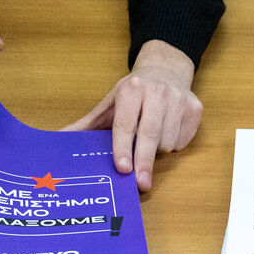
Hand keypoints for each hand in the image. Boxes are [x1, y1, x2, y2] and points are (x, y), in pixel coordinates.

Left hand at [62, 40, 200, 191]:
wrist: (166, 69)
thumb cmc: (134, 93)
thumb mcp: (109, 104)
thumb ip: (86, 125)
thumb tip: (58, 140)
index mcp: (132, 89)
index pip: (125, 124)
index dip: (122, 147)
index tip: (122, 168)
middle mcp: (157, 92)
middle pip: (150, 135)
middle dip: (144, 162)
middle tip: (141, 184)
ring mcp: (179, 100)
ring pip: (168, 142)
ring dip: (157, 151)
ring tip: (150, 138)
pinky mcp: (195, 108)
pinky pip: (183, 141)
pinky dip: (173, 144)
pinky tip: (167, 131)